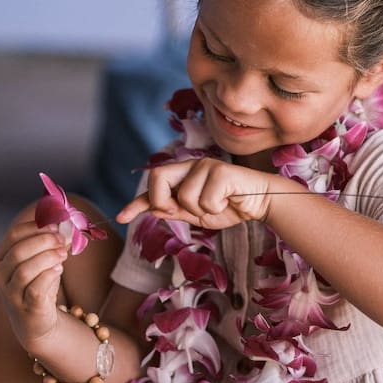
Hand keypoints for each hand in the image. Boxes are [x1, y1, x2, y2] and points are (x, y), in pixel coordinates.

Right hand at [0, 220, 67, 347]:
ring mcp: (11, 293)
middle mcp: (1, 275)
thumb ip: (52, 243)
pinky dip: (49, 276)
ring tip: (63, 254)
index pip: (14, 235)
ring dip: (47, 258)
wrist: (36, 321)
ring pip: (25, 270)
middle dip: (43, 241)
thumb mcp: (43, 261)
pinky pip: (35, 289)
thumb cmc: (38, 285)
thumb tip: (68, 226)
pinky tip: (59, 269)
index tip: (55, 225)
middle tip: (62, 239)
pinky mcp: (25, 308)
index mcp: (2, 257)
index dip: (35, 227)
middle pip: (19, 251)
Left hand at [115, 157, 280, 230]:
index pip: (153, 189)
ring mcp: (205, 166)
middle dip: (164, 201)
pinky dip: (215, 208)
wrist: (261, 202)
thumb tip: (153, 210)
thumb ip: (176, 212)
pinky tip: (228, 200)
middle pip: (158, 179)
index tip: (121, 217)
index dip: (136, 203)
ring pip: (184, 197)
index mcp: (182, 176)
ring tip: (218, 204)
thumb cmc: (230, 206)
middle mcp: (190, 166)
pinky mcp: (220, 170)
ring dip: (201, 211)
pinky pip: (205, 200)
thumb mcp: (198, 216)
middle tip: (182, 211)